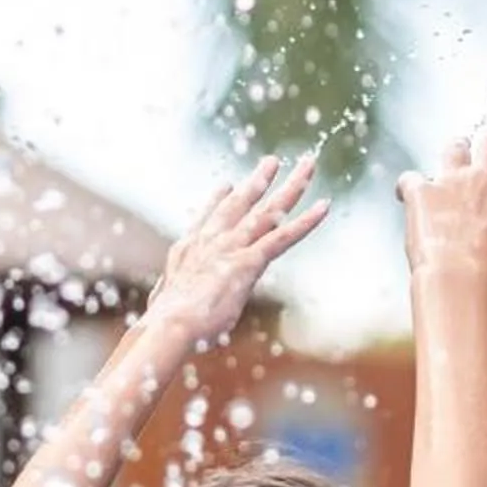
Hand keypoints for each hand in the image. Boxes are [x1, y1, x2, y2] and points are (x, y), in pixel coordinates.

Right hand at [140, 156, 330, 347]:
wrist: (170, 323)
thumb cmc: (164, 324)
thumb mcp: (166, 305)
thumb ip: (170, 297)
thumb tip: (162, 307)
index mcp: (189, 250)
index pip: (208, 219)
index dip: (219, 201)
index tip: (227, 186)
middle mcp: (211, 240)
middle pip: (241, 204)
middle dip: (258, 181)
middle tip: (271, 162)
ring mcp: (231, 247)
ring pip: (268, 211)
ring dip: (291, 187)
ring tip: (307, 165)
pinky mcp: (249, 260)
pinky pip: (283, 236)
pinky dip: (306, 221)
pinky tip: (324, 206)